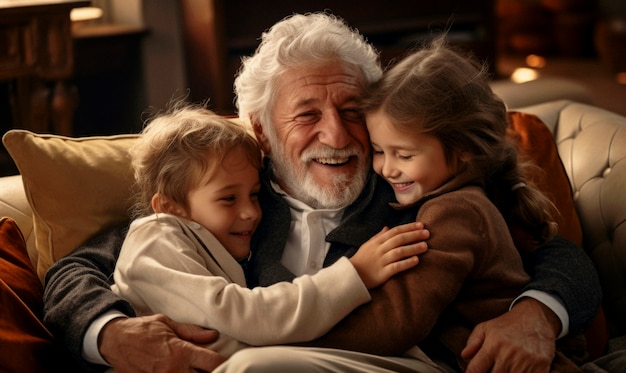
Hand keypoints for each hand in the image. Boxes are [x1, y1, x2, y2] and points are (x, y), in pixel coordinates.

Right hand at [99, 314, 226, 372]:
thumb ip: (192, 332)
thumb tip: (213, 336)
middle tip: (221, 368)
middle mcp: (174, 369)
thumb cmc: (142, 329)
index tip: (232, 362)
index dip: (225, 364)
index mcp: (180, 351)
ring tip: (201, 370)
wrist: (114, 341)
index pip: (213, 363)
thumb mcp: (168, 323)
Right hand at [350, 222, 428, 288]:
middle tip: (427, 233)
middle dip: (414, 235)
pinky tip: (416, 260)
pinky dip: (406, 263)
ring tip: (425, 246)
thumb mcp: (368, 245)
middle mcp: (379, 250)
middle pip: (399, 240)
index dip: (408, 227)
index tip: (421, 225)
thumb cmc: (361, 260)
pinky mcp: (382, 273)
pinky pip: (396, 267)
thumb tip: (388, 227)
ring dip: (413, 248)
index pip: (395, 231)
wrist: (351, 276)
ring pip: (399, 252)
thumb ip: (379, 236)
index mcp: (377, 242)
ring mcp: (381, 261)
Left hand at [461, 298, 558, 372]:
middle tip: (493, 367)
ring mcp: (525, 362)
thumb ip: (473, 342)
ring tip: (506, 367)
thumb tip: (464, 356)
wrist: (537, 316)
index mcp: (493, 345)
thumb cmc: (509, 324)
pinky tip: (519, 370)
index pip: (475, 370)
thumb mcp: (486, 327)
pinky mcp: (541, 367)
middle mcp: (508, 354)